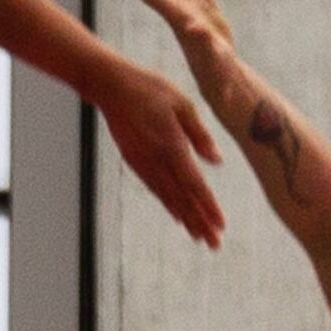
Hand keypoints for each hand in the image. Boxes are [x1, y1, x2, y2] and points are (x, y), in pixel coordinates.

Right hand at [97, 61, 225, 246]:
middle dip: (199, 221)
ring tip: (199, 236)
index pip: (194, 184)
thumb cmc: (150, 89)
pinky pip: (155, 188)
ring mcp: (143, 162)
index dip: (208, 207)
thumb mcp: (182, 104)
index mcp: (172, 145)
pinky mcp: (134, 161)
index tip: (220, 225)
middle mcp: (157, 159)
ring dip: (185, 218)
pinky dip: (168, 204)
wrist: (110, 86)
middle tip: (214, 243)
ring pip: (168, 197)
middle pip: (182, 198)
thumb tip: (216, 161)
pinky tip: (178, 216)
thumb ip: (199, 134)